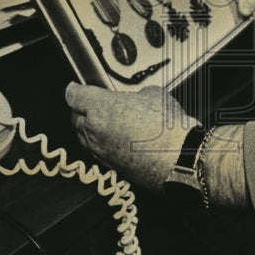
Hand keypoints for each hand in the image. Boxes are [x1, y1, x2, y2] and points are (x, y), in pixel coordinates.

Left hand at [65, 83, 196, 193]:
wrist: (180, 159)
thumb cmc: (168, 127)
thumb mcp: (153, 95)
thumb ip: (136, 95)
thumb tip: (136, 99)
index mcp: (101, 107)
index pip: (74, 96)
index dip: (73, 89)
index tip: (75, 88)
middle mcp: (95, 131)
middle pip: (75, 118)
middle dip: (81, 109)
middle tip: (91, 103)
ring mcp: (101, 151)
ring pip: (84, 138)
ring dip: (88, 128)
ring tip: (102, 122)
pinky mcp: (111, 167)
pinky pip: (97, 152)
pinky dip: (100, 144)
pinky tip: (114, 140)